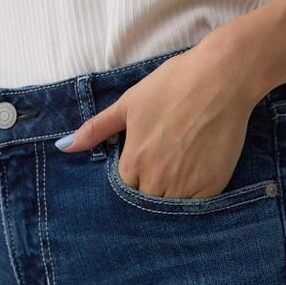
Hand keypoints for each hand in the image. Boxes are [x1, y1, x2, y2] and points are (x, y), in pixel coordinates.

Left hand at [55, 33, 261, 198]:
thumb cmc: (173, 84)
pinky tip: (200, 171)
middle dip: (153, 186)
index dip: (135, 173)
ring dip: (173, 193)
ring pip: (171, 206)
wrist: (221, 77)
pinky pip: (197, 205)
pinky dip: (196, 195)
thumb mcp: (129, 103)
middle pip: (147, 199)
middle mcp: (157, 179)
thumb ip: (96, 129)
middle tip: (168, 161)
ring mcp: (185, 185)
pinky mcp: (212, 186)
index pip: (125, 186)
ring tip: (183, 167)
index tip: (148, 158)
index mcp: (134, 160)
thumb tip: (64, 147)